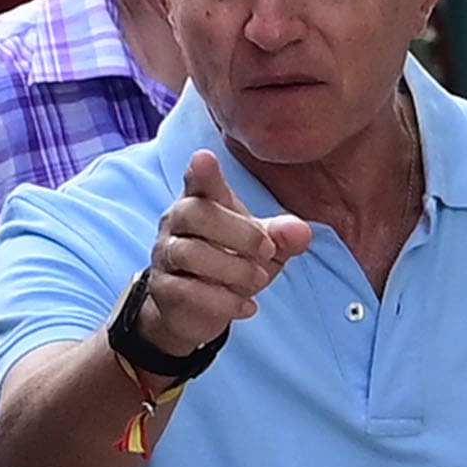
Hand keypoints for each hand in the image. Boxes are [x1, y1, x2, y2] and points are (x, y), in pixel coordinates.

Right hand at [133, 149, 312, 363]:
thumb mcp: (265, 248)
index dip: (201, 171)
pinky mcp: (164, 288)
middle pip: (195, 213)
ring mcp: (166, 254)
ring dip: (233, 269)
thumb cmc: (232, 263)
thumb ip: (282, 236)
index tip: (205, 158)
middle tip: (267, 251)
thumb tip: (301, 231)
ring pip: (189, 253)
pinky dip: (224, 301)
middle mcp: (177, 223)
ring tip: (258, 280)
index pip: (197, 181)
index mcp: (202, 202)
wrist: (198, 308)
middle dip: (239, 233)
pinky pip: (187, 291)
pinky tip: (247, 307)